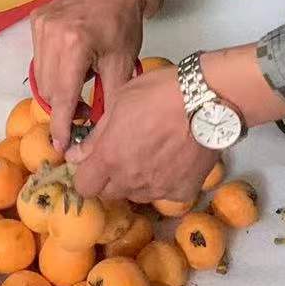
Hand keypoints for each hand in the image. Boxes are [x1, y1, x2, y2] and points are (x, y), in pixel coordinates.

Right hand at [30, 0, 144, 152]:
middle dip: (63, 106)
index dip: (61, 125)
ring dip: (57, 88)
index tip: (61, 146)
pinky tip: (71, 62)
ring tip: (80, 82)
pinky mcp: (36, 20)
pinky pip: (38, 58)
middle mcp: (51, 34)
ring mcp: (40, 25)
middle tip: (84, 110)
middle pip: (48, 90)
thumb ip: (109, 99)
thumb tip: (98, 133)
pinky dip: (52, 68)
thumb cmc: (123, 23)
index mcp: (75, 45)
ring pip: (40, 76)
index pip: (62, 97)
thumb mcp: (122, 64)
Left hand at [68, 68, 218, 202]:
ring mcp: (158, 189)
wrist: (208, 99)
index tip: (95, 162)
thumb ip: (96, 135)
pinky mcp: (183, 191)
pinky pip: (166, 192)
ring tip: (153, 151)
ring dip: (137, 180)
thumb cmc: (162, 91)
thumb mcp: (120, 101)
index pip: (84, 186)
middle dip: (111, 177)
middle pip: (109, 192)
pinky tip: (174, 158)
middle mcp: (131, 180)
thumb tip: (77, 154)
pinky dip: (165, 180)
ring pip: (137, 194)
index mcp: (110, 158)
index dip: (87, 174)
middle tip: (125, 152)